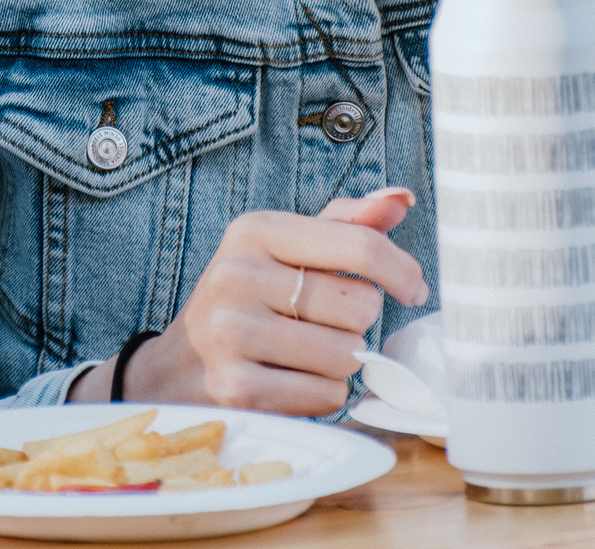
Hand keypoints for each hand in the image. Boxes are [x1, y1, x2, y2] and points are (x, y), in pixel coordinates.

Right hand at [73, 188, 427, 412]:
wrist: (181, 364)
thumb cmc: (249, 299)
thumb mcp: (284, 248)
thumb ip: (345, 224)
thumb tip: (401, 199)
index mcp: (255, 230)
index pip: (358, 244)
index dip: (401, 270)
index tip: (413, 288)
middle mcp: (237, 274)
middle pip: (359, 306)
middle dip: (357, 322)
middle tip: (325, 324)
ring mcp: (231, 332)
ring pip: (346, 354)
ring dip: (341, 362)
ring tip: (306, 354)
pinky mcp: (236, 387)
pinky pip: (325, 394)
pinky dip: (323, 394)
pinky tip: (294, 381)